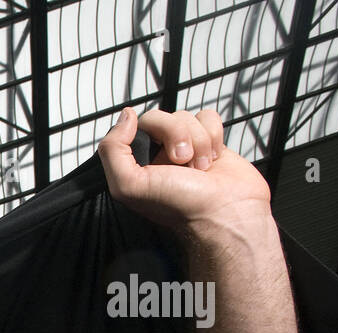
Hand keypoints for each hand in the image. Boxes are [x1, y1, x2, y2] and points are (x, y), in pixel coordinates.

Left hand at [97, 107, 272, 235]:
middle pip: (161, 117)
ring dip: (197, 140)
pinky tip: (212, 159)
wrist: (225, 212)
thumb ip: (113, 150)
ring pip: (186, 117)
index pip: (132, 127)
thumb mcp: (129, 186)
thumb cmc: (180, 206)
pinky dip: (213, 135)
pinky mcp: (210, 143)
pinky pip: (208, 118)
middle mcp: (158, 155)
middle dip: (175, 134)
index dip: (147, 130)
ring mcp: (185, 147)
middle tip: (182, 161)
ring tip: (199, 167)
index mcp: (137, 164)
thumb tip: (125, 117)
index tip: (156, 147)